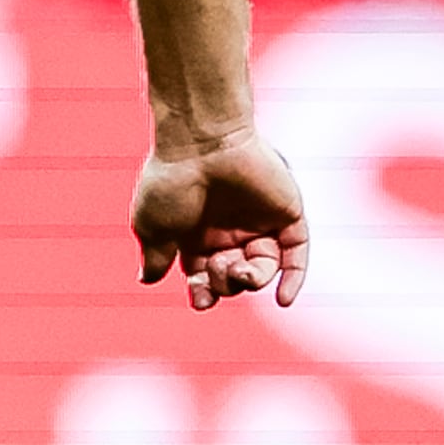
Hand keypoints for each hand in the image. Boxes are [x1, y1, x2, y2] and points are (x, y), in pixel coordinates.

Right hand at [134, 131, 310, 309]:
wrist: (200, 144)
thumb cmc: (170, 183)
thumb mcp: (153, 227)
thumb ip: (155, 257)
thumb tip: (147, 279)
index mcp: (196, 234)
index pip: (204, 275)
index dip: (203, 292)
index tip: (200, 300)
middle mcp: (229, 230)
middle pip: (234, 275)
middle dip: (226, 284)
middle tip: (217, 267)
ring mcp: (259, 222)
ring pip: (264, 268)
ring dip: (252, 281)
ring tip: (241, 273)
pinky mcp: (286, 213)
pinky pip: (297, 253)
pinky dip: (293, 278)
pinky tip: (284, 300)